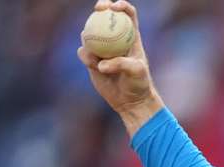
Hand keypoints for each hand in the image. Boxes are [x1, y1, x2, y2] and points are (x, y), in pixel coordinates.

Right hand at [77, 0, 162, 135]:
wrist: (130, 101)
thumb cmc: (139, 84)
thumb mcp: (136, 72)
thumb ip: (121, 64)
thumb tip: (101, 64)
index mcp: (131, 37)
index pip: (128, 15)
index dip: (122, 6)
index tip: (115, 7)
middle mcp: (115, 39)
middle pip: (106, 16)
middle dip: (101, 7)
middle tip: (98, 8)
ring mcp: (102, 48)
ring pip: (90, 33)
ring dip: (90, 37)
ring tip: (97, 55)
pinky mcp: (92, 59)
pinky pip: (83, 52)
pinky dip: (86, 56)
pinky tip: (94, 66)